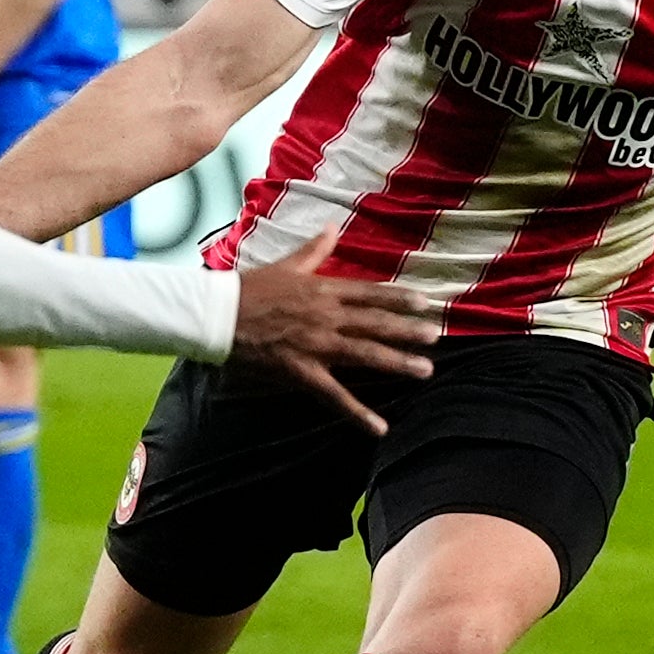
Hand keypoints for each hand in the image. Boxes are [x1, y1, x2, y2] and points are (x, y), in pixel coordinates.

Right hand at [224, 235, 437, 433]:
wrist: (218, 314)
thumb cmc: (248, 289)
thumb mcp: (285, 265)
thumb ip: (314, 250)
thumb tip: (332, 227)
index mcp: (323, 290)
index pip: (371, 293)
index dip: (400, 297)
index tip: (426, 302)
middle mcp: (327, 316)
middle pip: (376, 323)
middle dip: (408, 330)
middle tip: (435, 336)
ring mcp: (317, 345)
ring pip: (366, 354)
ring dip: (398, 363)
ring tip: (425, 371)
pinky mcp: (303, 371)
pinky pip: (336, 395)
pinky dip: (358, 413)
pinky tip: (379, 427)